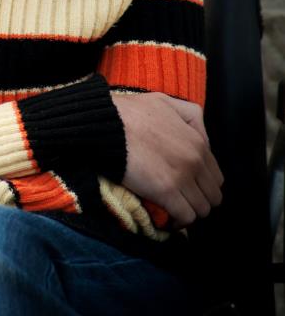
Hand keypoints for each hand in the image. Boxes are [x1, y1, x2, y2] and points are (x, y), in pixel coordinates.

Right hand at [111, 92, 223, 227]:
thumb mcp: (166, 101)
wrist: (106, 126)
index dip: (202, 184)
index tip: (187, 186)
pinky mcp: (166, 192)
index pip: (215, 176)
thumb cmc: (131, 112)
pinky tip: (167, 217)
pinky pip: (185, 217)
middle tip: (181, 199)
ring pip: (202, 210)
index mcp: (197, 142)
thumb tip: (202, 137)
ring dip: (189, 212)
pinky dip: (178, 221)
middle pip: (213, 196)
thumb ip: (191, 115)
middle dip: (199, 200)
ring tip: (173, 209)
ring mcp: (182, 178)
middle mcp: (195, 161)